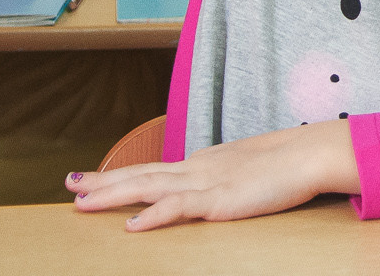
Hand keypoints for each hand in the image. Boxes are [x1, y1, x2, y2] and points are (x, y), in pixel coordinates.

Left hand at [70, 120, 354, 230]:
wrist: (311, 153)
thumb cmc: (287, 164)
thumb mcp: (247, 171)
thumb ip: (225, 179)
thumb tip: (211, 191)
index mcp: (203, 163)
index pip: (153, 169)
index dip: (119, 175)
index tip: (90, 179)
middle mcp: (198, 169)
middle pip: (141, 175)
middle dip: (103, 181)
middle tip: (69, 184)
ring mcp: (207, 183)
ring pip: (150, 188)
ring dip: (114, 195)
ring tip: (83, 202)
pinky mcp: (220, 200)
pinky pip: (180, 209)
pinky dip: (154, 216)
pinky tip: (133, 226)